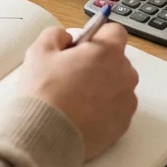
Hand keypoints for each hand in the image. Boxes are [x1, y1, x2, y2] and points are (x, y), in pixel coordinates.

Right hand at [17, 24, 138, 159]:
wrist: (48, 135)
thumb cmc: (44, 92)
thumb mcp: (39, 51)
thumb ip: (56, 34)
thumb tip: (66, 37)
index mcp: (107, 53)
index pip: (115, 31)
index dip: (96, 36)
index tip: (80, 46)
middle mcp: (125, 75)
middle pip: (116, 60)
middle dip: (97, 63)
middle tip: (70, 74)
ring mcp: (127, 102)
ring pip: (117, 85)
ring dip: (101, 86)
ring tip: (74, 98)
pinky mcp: (123, 124)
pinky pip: (115, 108)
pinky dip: (102, 109)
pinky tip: (80, 114)